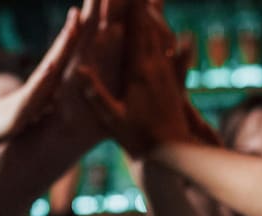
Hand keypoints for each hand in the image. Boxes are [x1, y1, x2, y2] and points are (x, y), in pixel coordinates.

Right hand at [0, 7, 83, 152]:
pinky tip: (51, 66)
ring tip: (71, 29)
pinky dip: (42, 81)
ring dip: (59, 52)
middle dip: (67, 38)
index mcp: (34, 94)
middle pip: (54, 61)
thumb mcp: (20, 119)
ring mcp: (23, 102)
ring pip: (46, 74)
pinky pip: (31, 97)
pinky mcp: (16, 117)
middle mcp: (30, 93)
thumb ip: (34, 109)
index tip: (80, 22)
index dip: (69, 45)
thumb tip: (51, 105)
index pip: (56, 65)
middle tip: (79, 12)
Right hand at [76, 1, 194, 156]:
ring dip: (159, 20)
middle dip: (144, 5)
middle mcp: (157, 67)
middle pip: (151, 27)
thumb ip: (95, 93)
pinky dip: (178, 47)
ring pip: (164, 41)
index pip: (135, 29)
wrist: (172, 155)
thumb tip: (77, 69)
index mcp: (140, 70)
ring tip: (156, 3)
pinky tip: (184, 42)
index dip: (132, 5)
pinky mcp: (176, 88)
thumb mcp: (112, 118)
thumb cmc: (139, 139)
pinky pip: (177, 62)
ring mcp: (168, 76)